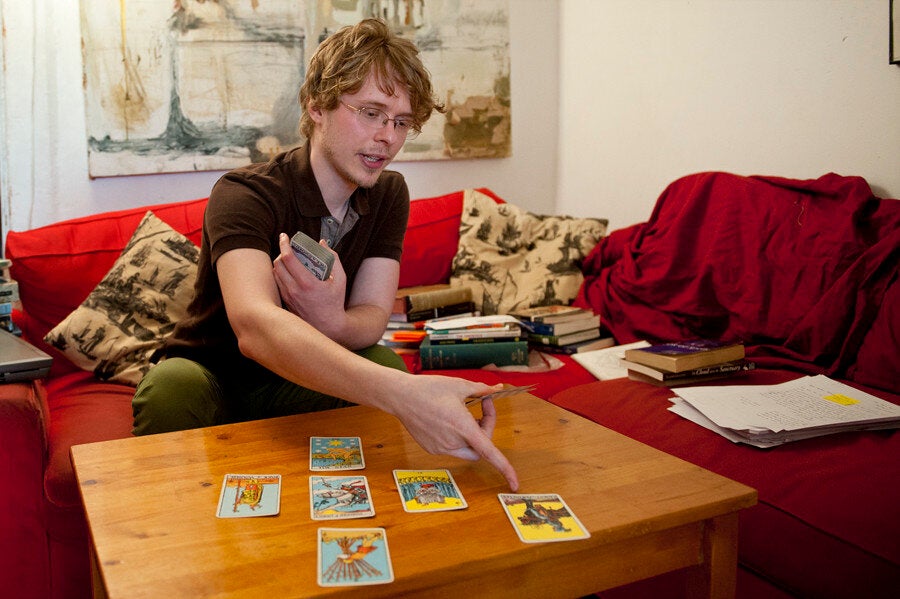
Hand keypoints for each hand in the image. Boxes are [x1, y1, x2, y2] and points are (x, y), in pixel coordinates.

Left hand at [273, 233, 345, 335]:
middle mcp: (294, 290)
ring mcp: (288, 297)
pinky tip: (287, 271)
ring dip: (279, 262)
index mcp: (307, 283)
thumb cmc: (335, 303)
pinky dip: (279, 273)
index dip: (284, 244)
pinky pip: (277, 282)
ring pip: (275, 273)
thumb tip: (322, 243)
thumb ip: (333, 259)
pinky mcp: (285, 301)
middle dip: (281, 252)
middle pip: (278, 263)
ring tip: (288, 259)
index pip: (288, 258)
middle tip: (288, 248)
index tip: (284, 236)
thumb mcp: (340, 280)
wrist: (328, 327)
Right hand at [391, 376, 518, 490]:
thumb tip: (497, 389)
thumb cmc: (429, 388)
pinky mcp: (432, 448)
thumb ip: (481, 390)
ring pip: (467, 449)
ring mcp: (440, 448)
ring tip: (465, 412)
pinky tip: (448, 418)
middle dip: (486, 429)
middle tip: (482, 404)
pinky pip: (453, 448)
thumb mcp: (459, 385)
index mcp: (462, 427)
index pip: (489, 453)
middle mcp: (452, 442)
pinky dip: (458, 436)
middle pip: (481, 447)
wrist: (400, 396)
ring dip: (473, 435)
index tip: (515, 484)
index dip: (505, 469)